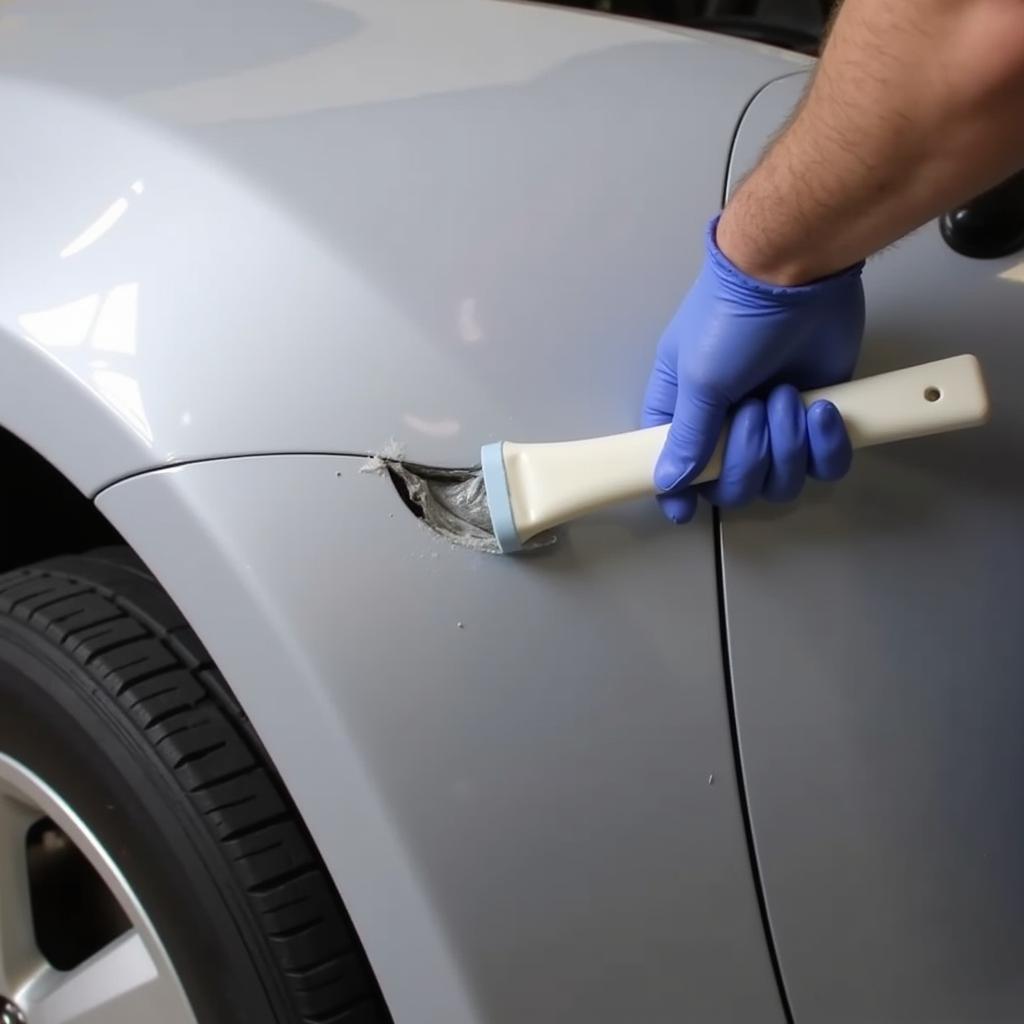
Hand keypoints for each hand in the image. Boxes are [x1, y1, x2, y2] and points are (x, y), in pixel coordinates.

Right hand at [642, 217, 864, 523]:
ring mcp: (774, 426)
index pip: (676, 472)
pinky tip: (822, 408)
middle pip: (733, 487)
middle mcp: (726, 426)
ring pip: (780, 482)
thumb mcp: (698, 379)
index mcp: (684, 414)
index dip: (682, 495)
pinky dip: (825, 445)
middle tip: (756, 410)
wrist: (795, 274)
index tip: (687, 511)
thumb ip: (687, 437)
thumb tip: (669, 483)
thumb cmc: (729, 318)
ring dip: (787, 445)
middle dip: (749, 457)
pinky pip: (824, 466)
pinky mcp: (818, 420)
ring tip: (788, 397)